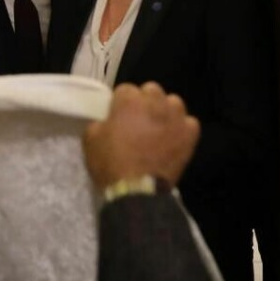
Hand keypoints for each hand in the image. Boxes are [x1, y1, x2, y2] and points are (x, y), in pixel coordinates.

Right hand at [83, 82, 199, 188]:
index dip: (119, 103)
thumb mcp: (90, 139)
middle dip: (144, 101)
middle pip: (151, 90)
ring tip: (158, 126)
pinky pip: (189, 122)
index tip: (117, 116)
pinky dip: (182, 128)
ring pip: (173, 102)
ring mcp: (175, 118)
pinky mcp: (189, 134)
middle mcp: (155, 103)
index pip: (125, 90)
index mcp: (129, 101)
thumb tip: (108, 121)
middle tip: (137, 119)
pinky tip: (174, 138)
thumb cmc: (111, 163)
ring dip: (165, 111)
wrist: (137, 190)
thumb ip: (100, 122)